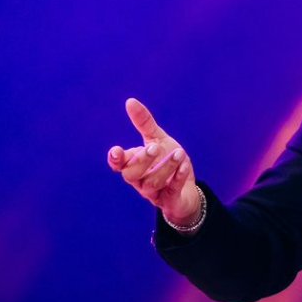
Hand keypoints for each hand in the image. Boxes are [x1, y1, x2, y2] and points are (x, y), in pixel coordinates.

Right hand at [107, 98, 200, 223]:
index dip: (115, 159)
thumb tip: (130, 101)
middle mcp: (139, 180)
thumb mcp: (157, 139)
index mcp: (133, 165)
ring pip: (152, 183)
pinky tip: (184, 166)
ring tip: (179, 153)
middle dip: (142, 161)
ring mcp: (154, 192)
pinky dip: (177, 178)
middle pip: (131, 174)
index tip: (117, 151)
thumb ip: (144, 123)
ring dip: (166, 167)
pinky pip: (171, 191)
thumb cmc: (167, 162)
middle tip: (155, 147)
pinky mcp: (170, 200)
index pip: (118, 164)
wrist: (187, 189)